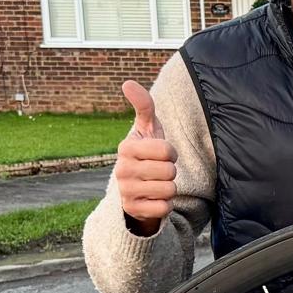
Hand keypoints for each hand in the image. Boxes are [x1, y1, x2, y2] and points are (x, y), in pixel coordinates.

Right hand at [115, 79, 176, 231]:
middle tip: (160, 172)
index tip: (162, 155)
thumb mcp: (147, 130)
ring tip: (157, 184)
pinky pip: (164, 208)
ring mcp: (125, 191)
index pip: (167, 150)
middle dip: (171, 172)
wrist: (136, 190)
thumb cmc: (147, 155)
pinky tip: (154, 200)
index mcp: (126, 148)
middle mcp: (121, 169)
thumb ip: (144, 106)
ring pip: (169, 190)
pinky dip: (165, 205)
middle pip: (169, 171)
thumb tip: (128, 83)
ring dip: (169, 188)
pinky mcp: (132, 210)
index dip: (171, 153)